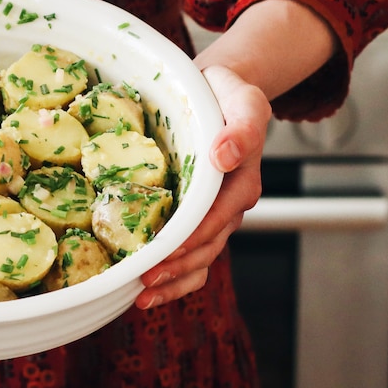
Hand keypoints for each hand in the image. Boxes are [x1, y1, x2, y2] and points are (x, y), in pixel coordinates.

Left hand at [135, 64, 270, 308]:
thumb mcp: (246, 101)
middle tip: (143, 283)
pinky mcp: (195, 213)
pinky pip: (187, 249)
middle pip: (205, 248)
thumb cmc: (230, 95)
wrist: (221, 90)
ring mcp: (212, 213)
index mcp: (240, 183)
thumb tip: (224, 156)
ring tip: (141, 297)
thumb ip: (242, 128)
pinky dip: (170, 270)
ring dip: (172, 281)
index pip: (214, 220)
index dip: (190, 240)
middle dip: (175, 269)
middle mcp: (228, 205)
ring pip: (197, 258)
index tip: (163, 254)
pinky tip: (144, 283)